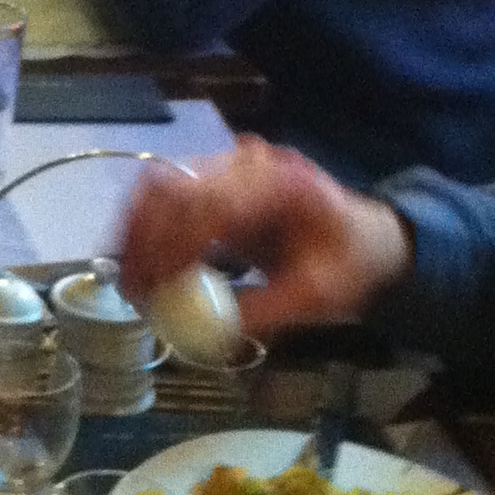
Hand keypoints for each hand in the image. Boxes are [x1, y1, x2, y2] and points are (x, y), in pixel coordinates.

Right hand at [118, 136, 413, 338]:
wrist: (365, 237)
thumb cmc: (348, 264)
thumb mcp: (318, 296)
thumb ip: (266, 310)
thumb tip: (209, 331)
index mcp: (281, 183)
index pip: (212, 203)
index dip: (176, 245)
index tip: (155, 289)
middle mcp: (248, 163)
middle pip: (175, 186)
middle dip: (145, 240)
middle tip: (131, 291)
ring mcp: (227, 166)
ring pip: (159, 184)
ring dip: (135, 232)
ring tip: (129, 281)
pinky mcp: (213, 179)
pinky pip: (164, 192)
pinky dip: (144, 226)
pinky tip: (138, 263)